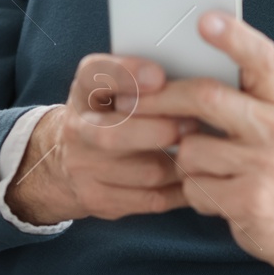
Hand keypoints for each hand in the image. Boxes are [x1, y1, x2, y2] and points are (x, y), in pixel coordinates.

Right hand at [6, 54, 195, 225]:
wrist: (69, 160)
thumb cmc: (111, 114)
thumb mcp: (115, 87)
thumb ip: (147, 81)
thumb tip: (194, 84)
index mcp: (84, 90)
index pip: (94, 75)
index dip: (125, 74)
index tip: (158, 76)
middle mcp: (78, 129)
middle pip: (112, 134)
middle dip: (159, 130)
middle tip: (193, 123)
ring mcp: (84, 169)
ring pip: (144, 172)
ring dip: (181, 162)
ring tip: (204, 150)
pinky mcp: (100, 199)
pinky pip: (152, 199)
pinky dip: (182, 188)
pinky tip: (197, 175)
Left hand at [133, 10, 273, 274]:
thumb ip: (243, 102)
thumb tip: (179, 77)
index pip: (261, 58)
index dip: (233, 36)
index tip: (205, 19)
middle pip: (206, 97)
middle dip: (159, 98)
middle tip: (126, 102)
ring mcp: (265, 164)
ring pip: (190, 149)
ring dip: (183, 163)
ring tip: (208, 172)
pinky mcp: (249, 199)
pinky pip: (194, 187)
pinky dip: (196, 193)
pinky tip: (218, 197)